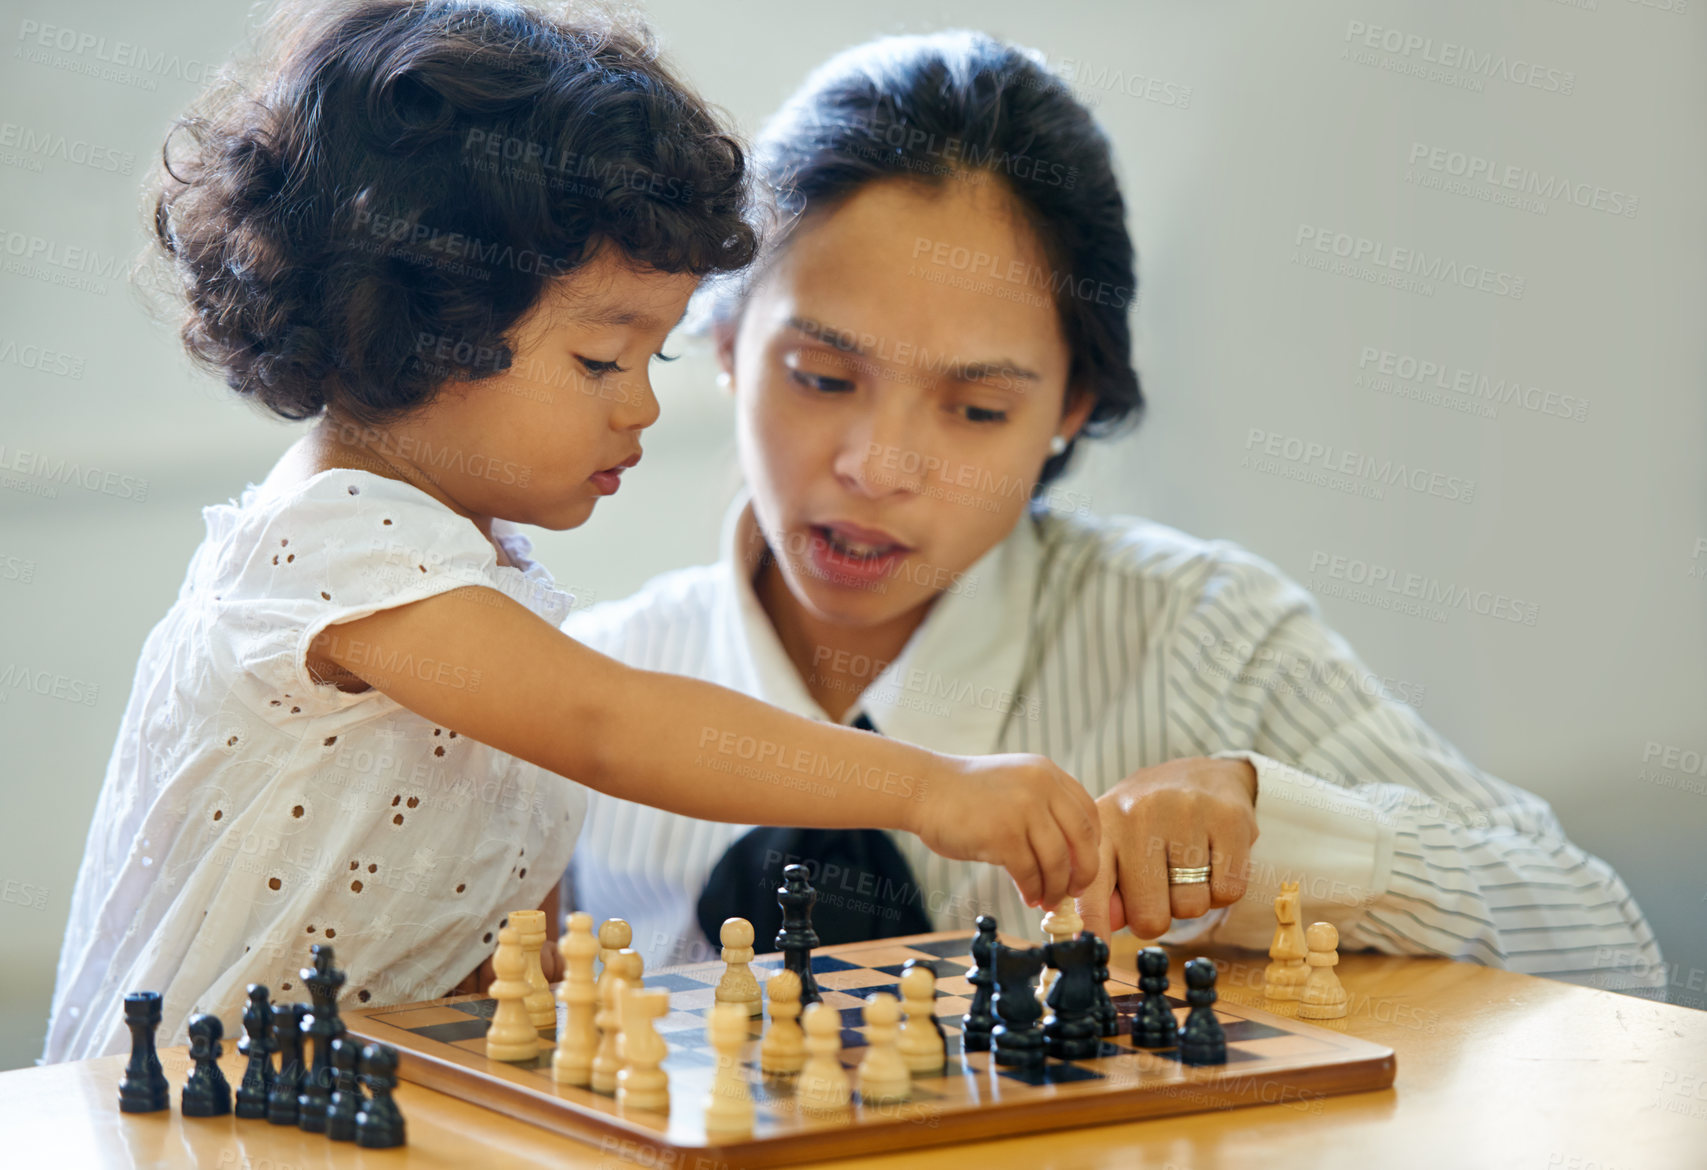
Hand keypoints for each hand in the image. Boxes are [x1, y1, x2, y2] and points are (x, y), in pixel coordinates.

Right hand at [913, 753, 1100, 910]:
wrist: (924, 789)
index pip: (1088, 813)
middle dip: (1084, 873)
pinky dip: (1033, 890)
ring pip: (1058, 861)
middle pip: (1082, 840)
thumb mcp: (1014, 783)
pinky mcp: (1003, 835)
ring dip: (1056, 888)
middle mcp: (1041, 787)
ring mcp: (1023, 810)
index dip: (1090, 846)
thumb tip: (1070, 854)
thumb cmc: (965, 793)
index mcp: (1047, 773)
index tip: (1083, 866)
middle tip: (1074, 891)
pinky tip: (1028, 897)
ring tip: (1047, 900)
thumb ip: (1042, 805)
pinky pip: (1029, 872)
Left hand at [1076, 757, 1257, 939]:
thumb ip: (1106, 889)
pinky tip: (1214, 859)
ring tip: (1188, 866)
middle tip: (1162, 886)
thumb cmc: (1152, 822)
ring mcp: (1185, 813)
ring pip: (1191, 907)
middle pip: (1150, 917)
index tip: (1095, 950)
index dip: (1093, 926)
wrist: (1203, 773)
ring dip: (1193, 900)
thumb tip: (1103, 929)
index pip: (1093, 889)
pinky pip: (1228, 893)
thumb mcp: (1117, 844)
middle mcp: (1139, 814)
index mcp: (1104, 826)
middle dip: (1159, 916)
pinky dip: (1223, 889)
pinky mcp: (1229, 818)